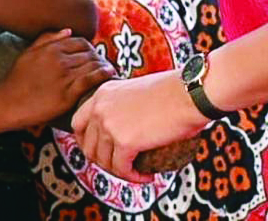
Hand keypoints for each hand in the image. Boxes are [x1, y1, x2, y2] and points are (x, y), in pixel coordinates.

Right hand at [0, 30, 114, 128]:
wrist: (9, 102)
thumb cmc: (16, 79)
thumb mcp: (28, 52)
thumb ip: (47, 38)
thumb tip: (68, 30)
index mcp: (52, 48)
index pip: (81, 42)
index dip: (90, 48)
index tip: (94, 55)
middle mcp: (60, 59)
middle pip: (90, 53)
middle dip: (99, 57)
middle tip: (105, 64)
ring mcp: (64, 76)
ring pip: (93, 65)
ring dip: (105, 66)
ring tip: (111, 71)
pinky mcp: (68, 93)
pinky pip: (91, 80)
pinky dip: (103, 75)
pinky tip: (110, 75)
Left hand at [72, 69, 206, 183]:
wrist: (190, 92)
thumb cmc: (174, 90)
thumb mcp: (136, 90)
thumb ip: (124, 105)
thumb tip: (127, 125)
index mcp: (102, 93)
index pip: (77, 122)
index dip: (85, 141)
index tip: (98, 150)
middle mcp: (100, 108)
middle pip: (87, 145)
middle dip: (101, 160)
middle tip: (120, 165)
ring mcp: (109, 125)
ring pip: (103, 161)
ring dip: (119, 171)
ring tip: (137, 171)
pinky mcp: (124, 142)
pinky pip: (121, 169)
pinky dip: (133, 177)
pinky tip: (146, 176)